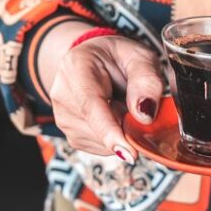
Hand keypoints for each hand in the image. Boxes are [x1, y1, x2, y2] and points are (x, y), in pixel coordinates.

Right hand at [40, 22, 164, 161]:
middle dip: (126, 126)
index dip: (111, 132)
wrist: (96, 59)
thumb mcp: (141, 57)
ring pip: (101, 142)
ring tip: (121, 103)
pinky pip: (100, 148)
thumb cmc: (119, 57)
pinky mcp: (71, 134)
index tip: (130, 153)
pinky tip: (114, 115)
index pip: (91, 106)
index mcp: (77, 67)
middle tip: (136, 103)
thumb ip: (147, 81)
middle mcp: (63, 94)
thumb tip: (144, 116)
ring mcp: (63, 117)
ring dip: (121, 131)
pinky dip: (115, 137)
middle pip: (98, 129)